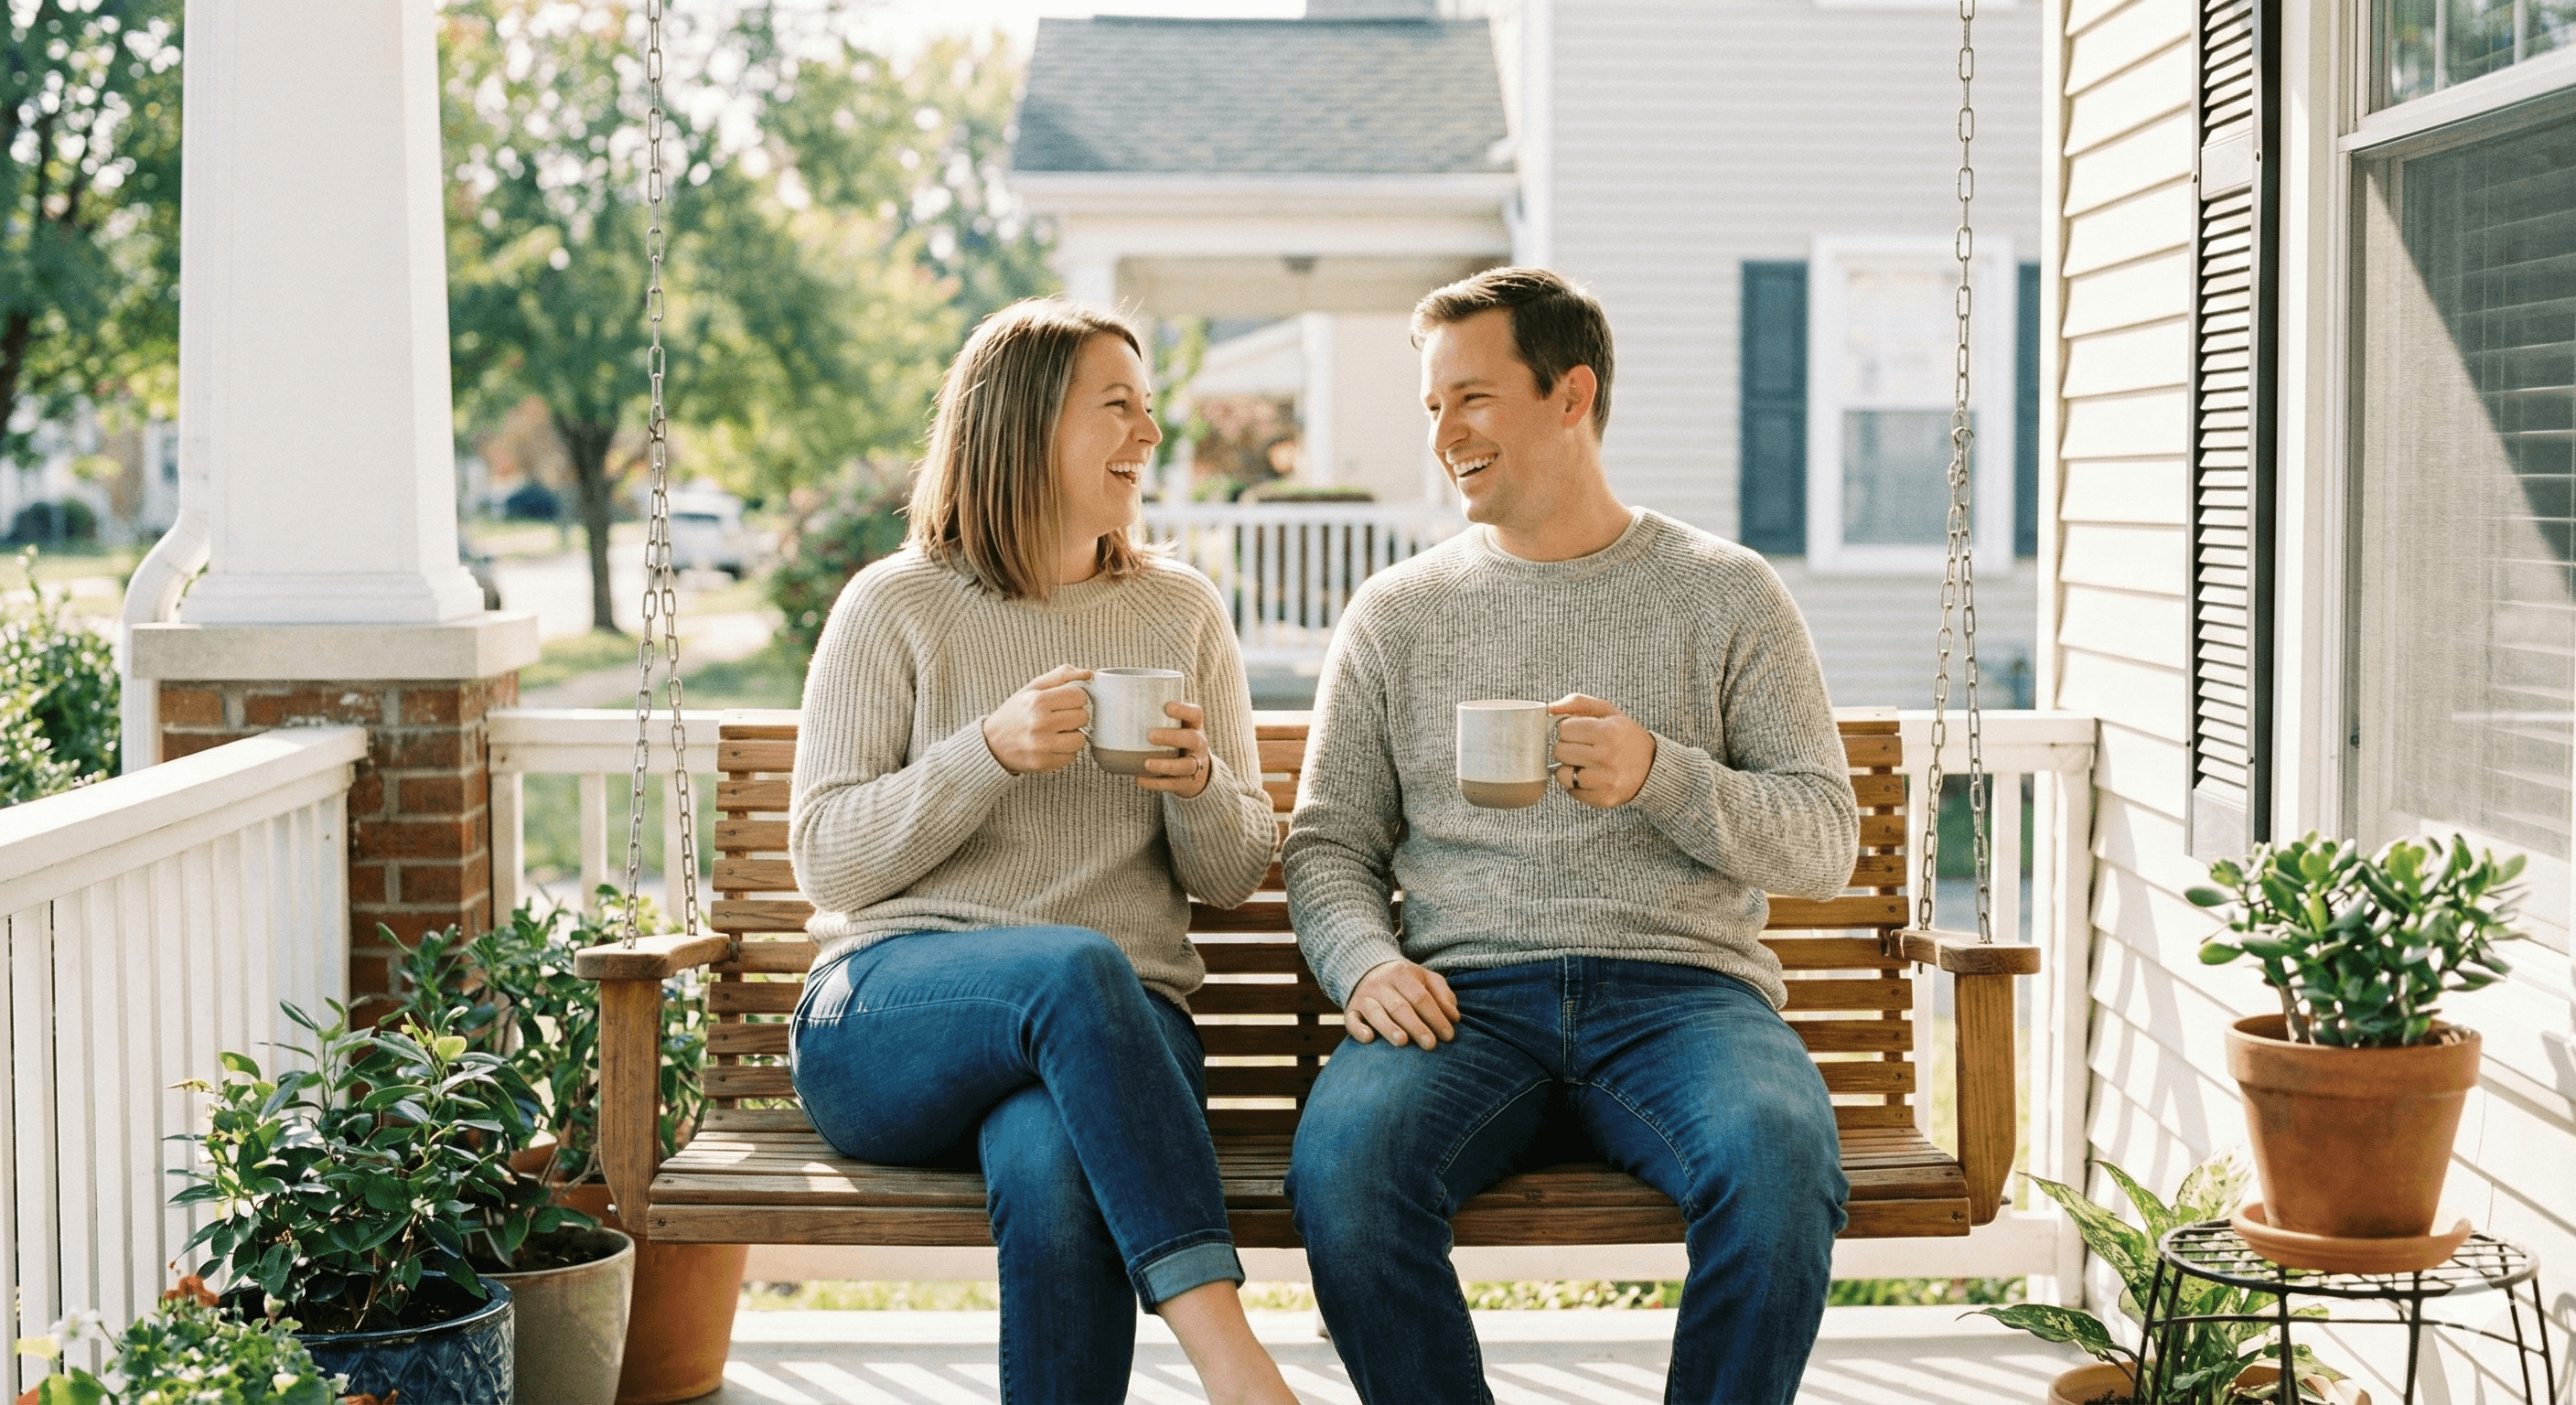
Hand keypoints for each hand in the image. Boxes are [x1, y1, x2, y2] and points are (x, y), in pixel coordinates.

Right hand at [981, 665, 1090, 775]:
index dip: (1074, 698)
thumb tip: (1088, 673)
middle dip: (1074, 717)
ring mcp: (1041, 745)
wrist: (991, 744)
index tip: (1064, 703)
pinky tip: (1051, 746)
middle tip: (1059, 718)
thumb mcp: (1032, 688)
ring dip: (1072, 736)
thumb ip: (1061, 676)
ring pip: (1081, 740)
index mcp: (1037, 700)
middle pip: (1083, 717)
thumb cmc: (1015, 713)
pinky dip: (1065, 753)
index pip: (1080, 696)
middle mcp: (1040, 723)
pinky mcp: (1043, 763)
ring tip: (1057, 733)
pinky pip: (1072, 757)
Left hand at [1137, 700, 1213, 798]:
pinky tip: (1140, 780)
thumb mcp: (1172, 726)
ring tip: (1146, 764)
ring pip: (1186, 765)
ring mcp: (1196, 765)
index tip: (1167, 706)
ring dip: (1166, 765)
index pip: (1195, 714)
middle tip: (1150, 735)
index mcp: (1194, 726)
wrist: (1195, 771)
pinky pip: (1173, 785)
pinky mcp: (1187, 783)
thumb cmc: (1175, 740)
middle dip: (1172, 737)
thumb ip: (1151, 715)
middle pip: (1192, 739)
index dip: (1184, 710)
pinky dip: (1156, 784)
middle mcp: (1199, 744)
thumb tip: (1103, 698)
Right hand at [1344, 960, 1458, 1048]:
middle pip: (1400, 1006)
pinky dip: (1358, 1029)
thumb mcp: (1425, 979)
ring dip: (1388, 1027)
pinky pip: (1351, 1019)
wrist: (1367, 969)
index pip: (1421, 997)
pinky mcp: (1350, 1009)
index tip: (1448, 1036)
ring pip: (1376, 1012)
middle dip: (1416, 1026)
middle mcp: (1381, 983)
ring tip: (1402, 1042)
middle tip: (1430, 1045)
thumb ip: (1443, 995)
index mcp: (1402, 973)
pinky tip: (1369, 1038)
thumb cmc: (1404, 981)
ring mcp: (1364, 996)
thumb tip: (1455, 1017)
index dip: (1436, 1017)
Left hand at [1548, 694, 1656, 807]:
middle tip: (1580, 748)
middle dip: (1566, 748)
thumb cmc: (1625, 736)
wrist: (1653, 767)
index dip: (1568, 730)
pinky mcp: (1604, 798)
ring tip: (1582, 764)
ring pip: (1562, 774)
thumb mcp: (1608, 712)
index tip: (1578, 733)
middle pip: (1559, 751)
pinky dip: (1576, 785)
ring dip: (1568, 768)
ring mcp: (1606, 779)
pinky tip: (1590, 777)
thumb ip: (1578, 703)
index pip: (1563, 729)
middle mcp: (1607, 756)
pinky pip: (1572, 792)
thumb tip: (1549, 708)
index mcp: (1608, 731)